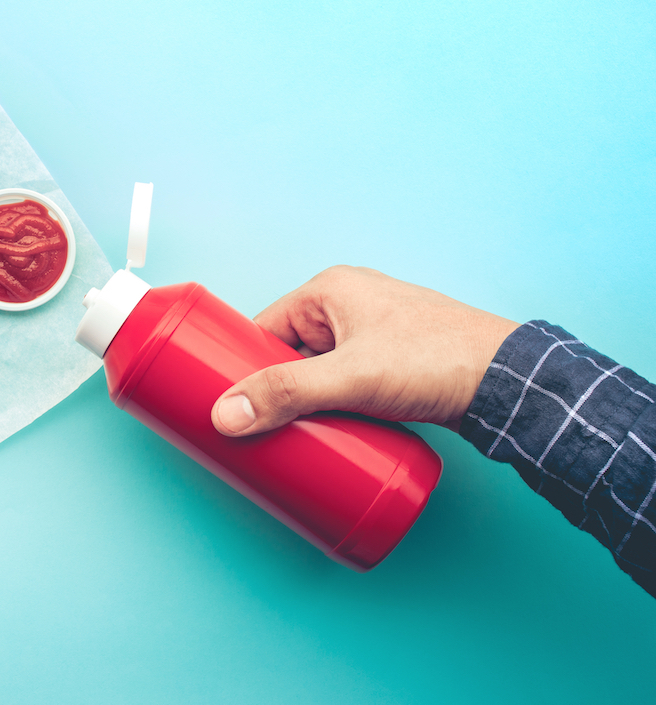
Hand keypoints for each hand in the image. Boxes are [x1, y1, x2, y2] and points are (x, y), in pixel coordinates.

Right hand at [210, 266, 518, 435]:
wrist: (509, 384)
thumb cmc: (434, 361)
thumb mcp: (349, 378)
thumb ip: (286, 395)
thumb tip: (226, 415)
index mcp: (329, 291)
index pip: (263, 327)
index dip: (239, 364)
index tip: (222, 401)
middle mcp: (348, 307)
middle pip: (287, 355)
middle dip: (271, 392)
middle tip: (253, 431)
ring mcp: (372, 337)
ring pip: (316, 374)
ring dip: (301, 405)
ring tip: (283, 440)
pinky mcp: (392, 366)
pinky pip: (342, 386)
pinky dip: (329, 408)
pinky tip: (320, 433)